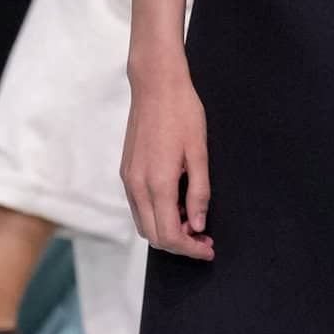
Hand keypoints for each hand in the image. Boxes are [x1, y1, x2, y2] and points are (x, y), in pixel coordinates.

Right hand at [122, 73, 213, 259]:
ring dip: (167, 230)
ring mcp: (128, 179)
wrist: (156, 85)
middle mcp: (137, 186)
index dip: (190, 248)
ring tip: (192, 218)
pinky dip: (156, 214)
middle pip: (153, 236)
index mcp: (157, 183)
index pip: (170, 235)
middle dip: (179, 244)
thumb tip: (197, 225)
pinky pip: (138, 206)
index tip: (208, 248)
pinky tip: (176, 201)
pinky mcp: (126, 171)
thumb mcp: (199, 153)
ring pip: (143, 223)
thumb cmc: (182, 113)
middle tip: (204, 237)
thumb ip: (199, 193)